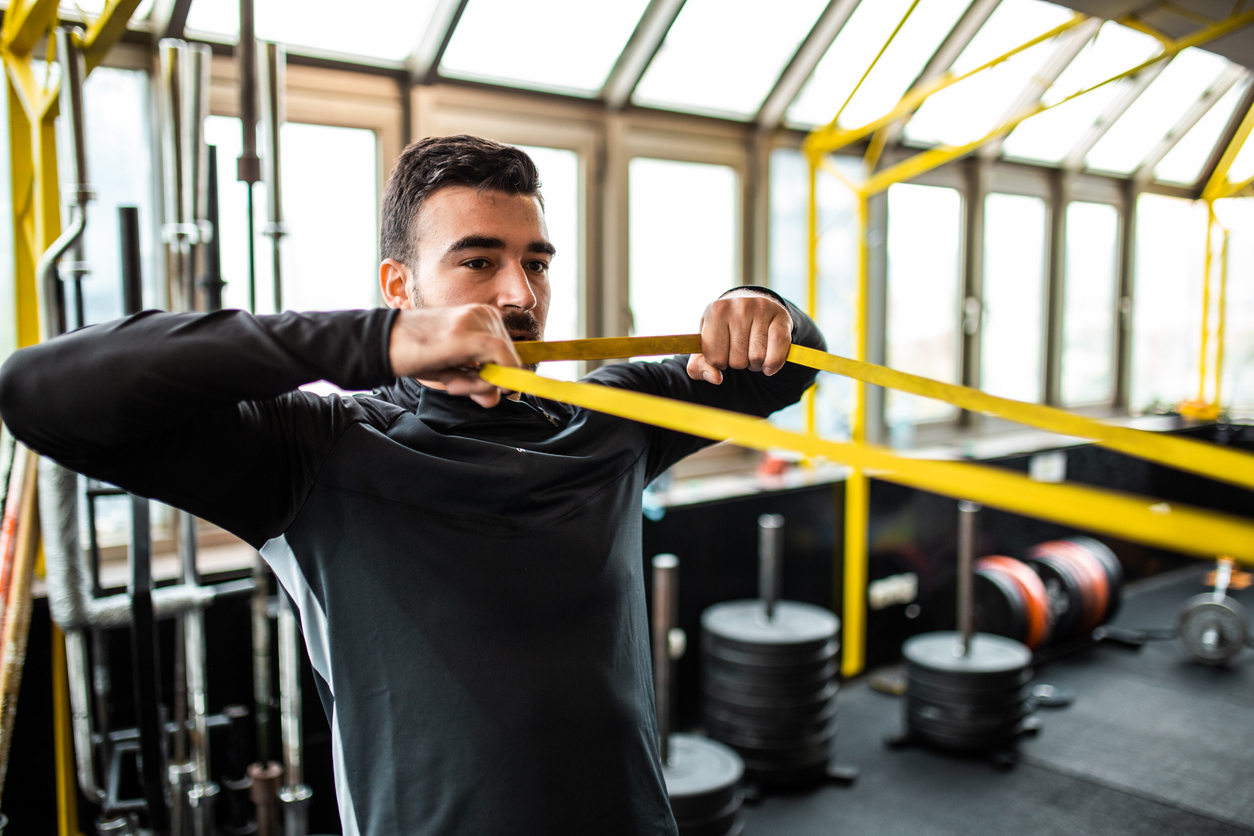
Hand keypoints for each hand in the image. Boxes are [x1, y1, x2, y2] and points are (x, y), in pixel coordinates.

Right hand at [388, 305, 520, 407]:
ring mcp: (478, 321)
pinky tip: (457, 382)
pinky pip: (502, 361)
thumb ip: (477, 383)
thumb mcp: (453, 370)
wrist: (384, 343)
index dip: (501, 377)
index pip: (509, 353)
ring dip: (479, 384)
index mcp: (483, 316)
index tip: (480, 390)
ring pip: (505, 363)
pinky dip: (487, 380)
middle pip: (510, 359)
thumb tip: (497, 398)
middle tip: (454, 384)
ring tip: (449, 380)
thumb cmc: (417, 354)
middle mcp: (484, 313)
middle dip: (486, 382)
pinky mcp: (469, 335)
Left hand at [687, 291, 792, 384]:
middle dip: (738, 363)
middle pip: (737, 361)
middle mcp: (738, 306)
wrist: (749, 305)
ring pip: (757, 358)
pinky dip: (773, 364)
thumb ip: (699, 367)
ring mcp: (761, 309)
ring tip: (752, 350)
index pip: (714, 357)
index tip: (721, 351)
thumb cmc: (724, 330)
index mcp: (715, 311)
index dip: (718, 362)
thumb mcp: (704, 345)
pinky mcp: (782, 317)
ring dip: (755, 364)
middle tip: (740, 350)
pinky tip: (768, 363)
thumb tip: (715, 378)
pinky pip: (777, 352)